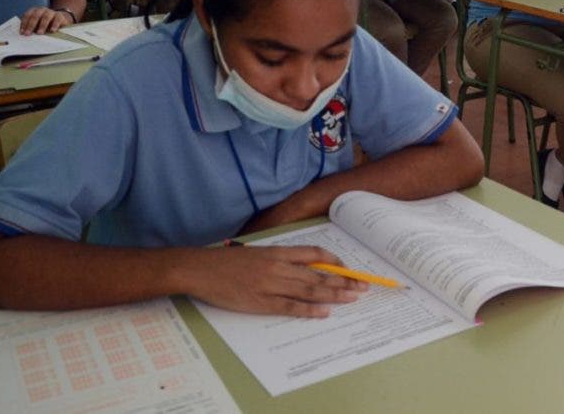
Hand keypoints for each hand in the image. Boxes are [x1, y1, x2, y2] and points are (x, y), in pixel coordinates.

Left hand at [20, 7, 72, 34]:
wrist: (60, 19)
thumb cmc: (45, 24)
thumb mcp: (37, 25)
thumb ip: (32, 28)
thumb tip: (25, 35)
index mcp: (34, 11)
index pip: (27, 16)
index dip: (24, 24)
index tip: (22, 33)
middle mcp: (42, 10)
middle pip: (35, 16)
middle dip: (31, 25)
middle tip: (28, 34)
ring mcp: (51, 12)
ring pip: (46, 17)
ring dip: (42, 25)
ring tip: (39, 33)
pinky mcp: (60, 16)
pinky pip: (57, 19)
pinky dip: (54, 25)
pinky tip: (52, 31)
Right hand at [186, 246, 366, 317]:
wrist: (200, 269)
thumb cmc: (226, 261)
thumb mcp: (256, 253)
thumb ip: (278, 259)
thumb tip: (301, 267)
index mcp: (277, 252)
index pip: (314, 253)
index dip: (334, 261)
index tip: (348, 269)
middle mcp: (277, 266)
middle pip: (317, 274)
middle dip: (343, 281)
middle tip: (362, 286)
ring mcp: (270, 285)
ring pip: (309, 290)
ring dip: (333, 295)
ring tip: (352, 298)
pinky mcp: (260, 302)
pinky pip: (290, 307)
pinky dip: (309, 309)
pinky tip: (324, 312)